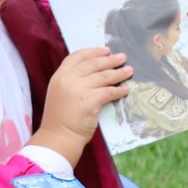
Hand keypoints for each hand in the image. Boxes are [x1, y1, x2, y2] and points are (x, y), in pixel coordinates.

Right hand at [29, 47, 131, 163]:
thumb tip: (95, 70)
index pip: (78, 56)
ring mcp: (79, 89)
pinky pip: (109, 92)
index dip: (93, 52)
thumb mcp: (60, 92)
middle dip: (110, 60)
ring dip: (119, 73)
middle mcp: (68, 79)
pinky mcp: (90, 101)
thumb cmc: (60, 118)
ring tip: (129, 70)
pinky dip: (119, 90)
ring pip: (104, 76)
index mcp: (59, 75)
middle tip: (122, 57)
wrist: (58, 137)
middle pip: (94, 64)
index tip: (106, 50)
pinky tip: (125, 90)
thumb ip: (72, 80)